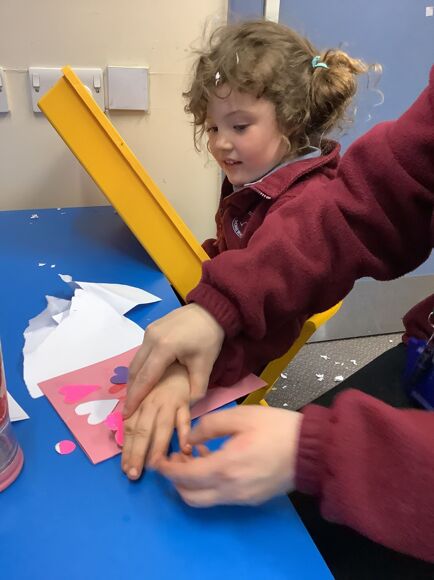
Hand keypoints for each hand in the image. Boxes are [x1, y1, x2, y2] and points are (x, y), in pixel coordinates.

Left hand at [122, 363, 190, 479]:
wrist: (180, 357)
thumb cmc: (160, 376)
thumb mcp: (144, 390)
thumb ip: (136, 410)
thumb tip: (125, 434)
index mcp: (140, 403)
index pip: (130, 429)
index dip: (127, 449)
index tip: (124, 468)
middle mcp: (151, 404)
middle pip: (142, 431)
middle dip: (137, 454)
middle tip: (133, 474)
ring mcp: (169, 403)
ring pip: (161, 428)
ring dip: (157, 448)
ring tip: (153, 467)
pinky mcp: (186, 401)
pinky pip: (185, 418)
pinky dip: (185, 432)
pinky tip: (185, 448)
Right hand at [124, 304, 224, 417]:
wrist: (211, 310)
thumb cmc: (209, 337)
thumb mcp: (205, 365)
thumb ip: (196, 389)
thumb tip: (188, 407)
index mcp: (164, 347)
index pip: (145, 378)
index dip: (136, 397)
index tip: (127, 413)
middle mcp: (151, 338)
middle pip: (135, 370)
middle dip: (131, 390)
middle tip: (128, 409)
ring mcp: (148, 332)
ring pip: (136, 361)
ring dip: (134, 379)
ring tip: (134, 396)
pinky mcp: (150, 329)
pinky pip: (141, 352)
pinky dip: (140, 367)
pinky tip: (143, 377)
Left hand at [156, 405, 302, 505]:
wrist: (310, 449)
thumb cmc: (275, 428)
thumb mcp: (240, 417)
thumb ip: (209, 425)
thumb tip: (189, 437)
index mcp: (225, 468)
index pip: (184, 476)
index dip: (167, 469)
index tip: (158, 459)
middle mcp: (230, 489)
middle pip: (190, 496)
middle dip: (176, 480)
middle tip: (174, 458)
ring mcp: (241, 498)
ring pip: (205, 499)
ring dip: (193, 482)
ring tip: (195, 455)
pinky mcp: (251, 499)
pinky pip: (221, 496)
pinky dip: (209, 484)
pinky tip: (215, 461)